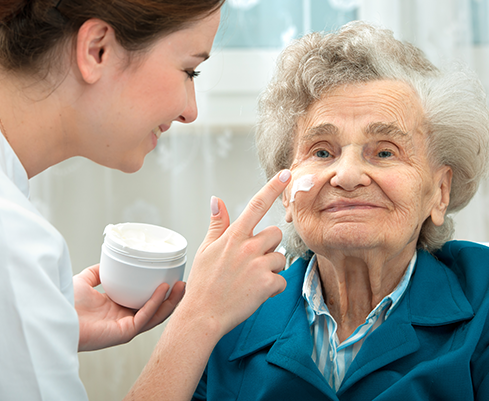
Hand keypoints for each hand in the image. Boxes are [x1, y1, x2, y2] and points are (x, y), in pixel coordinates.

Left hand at [73, 264, 185, 350]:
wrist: (56, 312)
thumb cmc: (66, 301)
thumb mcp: (84, 280)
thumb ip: (97, 272)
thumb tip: (108, 263)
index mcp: (117, 309)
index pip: (144, 302)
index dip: (159, 292)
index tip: (170, 278)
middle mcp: (124, 319)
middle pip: (155, 310)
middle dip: (171, 297)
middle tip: (182, 282)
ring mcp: (125, 327)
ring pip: (155, 315)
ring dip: (170, 301)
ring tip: (181, 286)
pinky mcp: (124, 332)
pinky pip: (144, 317)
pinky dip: (154, 303)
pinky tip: (162, 290)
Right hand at [180, 169, 291, 335]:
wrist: (203, 315)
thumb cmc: (203, 282)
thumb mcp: (206, 249)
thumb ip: (217, 223)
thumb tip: (216, 199)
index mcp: (233, 236)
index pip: (256, 205)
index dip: (272, 187)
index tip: (286, 173)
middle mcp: (248, 247)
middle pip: (275, 234)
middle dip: (269, 246)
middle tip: (252, 261)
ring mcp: (259, 265)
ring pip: (280, 257)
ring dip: (271, 268)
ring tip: (251, 280)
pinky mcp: (267, 284)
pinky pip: (281, 280)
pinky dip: (273, 288)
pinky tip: (256, 292)